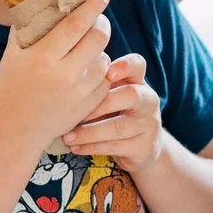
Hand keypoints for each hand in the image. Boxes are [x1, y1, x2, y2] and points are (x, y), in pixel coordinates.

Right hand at [0, 0, 111, 154]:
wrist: (16, 130)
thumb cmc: (11, 87)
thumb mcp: (12, 55)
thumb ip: (26, 28)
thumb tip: (39, 1)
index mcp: (43, 57)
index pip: (76, 24)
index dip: (92, 7)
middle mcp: (65, 74)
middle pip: (98, 39)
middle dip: (102, 24)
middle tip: (99, 18)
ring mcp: (79, 92)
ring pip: (105, 59)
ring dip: (100, 48)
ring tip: (89, 46)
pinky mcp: (89, 105)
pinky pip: (105, 80)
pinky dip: (100, 70)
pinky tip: (89, 68)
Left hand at [62, 52, 162, 173]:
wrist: (141, 146)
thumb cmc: (116, 113)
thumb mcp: (110, 96)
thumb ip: (96, 85)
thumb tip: (63, 78)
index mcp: (138, 82)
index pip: (137, 65)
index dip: (125, 66)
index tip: (108, 72)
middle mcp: (148, 100)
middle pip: (131, 95)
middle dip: (100, 104)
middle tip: (74, 111)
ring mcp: (149, 125)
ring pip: (119, 127)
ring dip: (90, 132)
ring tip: (68, 136)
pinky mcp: (145, 147)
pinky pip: (115, 147)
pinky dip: (92, 147)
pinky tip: (76, 147)